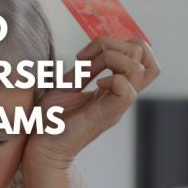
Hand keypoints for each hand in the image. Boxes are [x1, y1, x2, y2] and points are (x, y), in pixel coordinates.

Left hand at [22, 36, 159, 172]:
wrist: (40, 146)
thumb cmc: (50, 119)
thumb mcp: (67, 84)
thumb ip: (85, 68)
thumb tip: (98, 49)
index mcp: (113, 88)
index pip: (140, 56)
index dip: (118, 42)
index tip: (86, 54)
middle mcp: (120, 95)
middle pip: (146, 57)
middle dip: (117, 44)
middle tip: (87, 58)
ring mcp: (117, 105)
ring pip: (140, 69)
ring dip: (112, 58)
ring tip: (87, 69)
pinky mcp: (109, 115)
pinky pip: (127, 89)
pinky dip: (112, 79)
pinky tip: (95, 86)